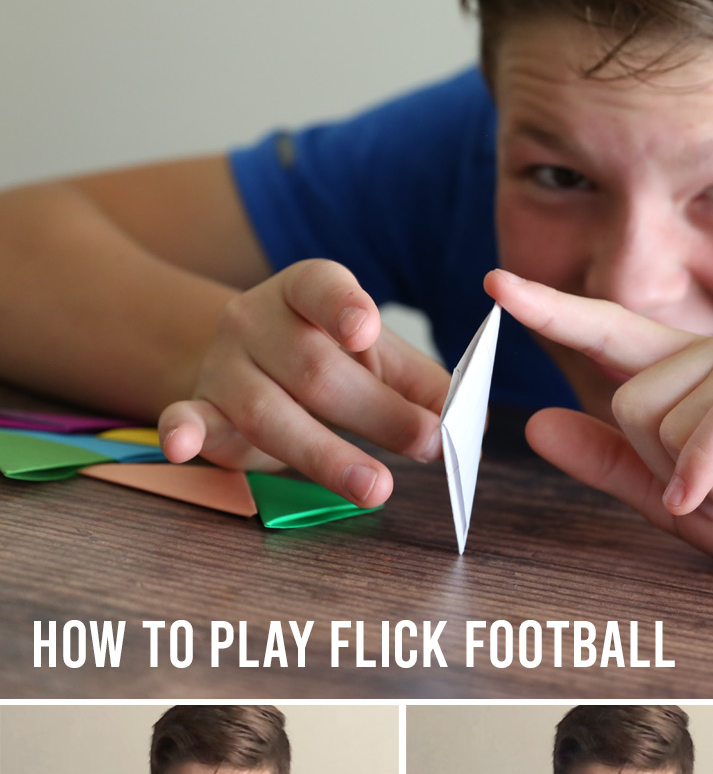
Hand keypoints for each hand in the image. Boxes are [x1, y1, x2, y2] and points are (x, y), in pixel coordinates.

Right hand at [159, 259, 450, 506]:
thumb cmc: (329, 358)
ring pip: (270, 411)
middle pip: (314, 368)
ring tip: (378, 488)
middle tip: (430, 444)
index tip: (366, 330)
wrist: (248, 362)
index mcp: (306, 291)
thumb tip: (470, 423)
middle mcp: (256, 319)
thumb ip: (424, 384)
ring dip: (327, 454)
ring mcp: (224, 365)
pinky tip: (183, 447)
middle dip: (378, 412)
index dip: (343, 306)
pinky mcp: (200, 408)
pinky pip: (185, 418)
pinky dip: (183, 433)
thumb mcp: (378, 359)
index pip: (320, 285)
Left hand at [485, 269, 712, 596]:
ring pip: (666, 413)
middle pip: (627, 397)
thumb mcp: (683, 503)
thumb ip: (615, 465)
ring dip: (702, 483)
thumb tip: (536, 422)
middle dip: (664, 470)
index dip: (555, 310)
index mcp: (698, 375)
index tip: (498, 282)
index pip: (613, 333)